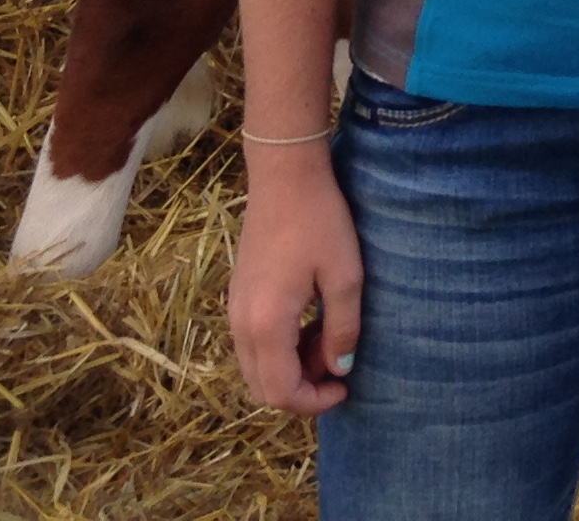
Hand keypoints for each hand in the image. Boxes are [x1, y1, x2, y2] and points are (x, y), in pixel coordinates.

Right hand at [228, 155, 363, 414]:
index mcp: (266, 324)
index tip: (345, 387)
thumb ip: (342, 329)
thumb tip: (339, 368)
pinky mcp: (238, 296)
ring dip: (291, 369)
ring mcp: (234, 310)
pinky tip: (308, 322)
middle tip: (336, 365)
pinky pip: (253, 344)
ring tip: (327, 339)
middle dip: (301, 390)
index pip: (281, 392)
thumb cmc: (320, 221)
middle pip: (262, 389)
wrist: (284, 176)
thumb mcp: (345, 276)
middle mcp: (240, 324)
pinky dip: (279, 349)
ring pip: (256, 367)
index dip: (314, 401)